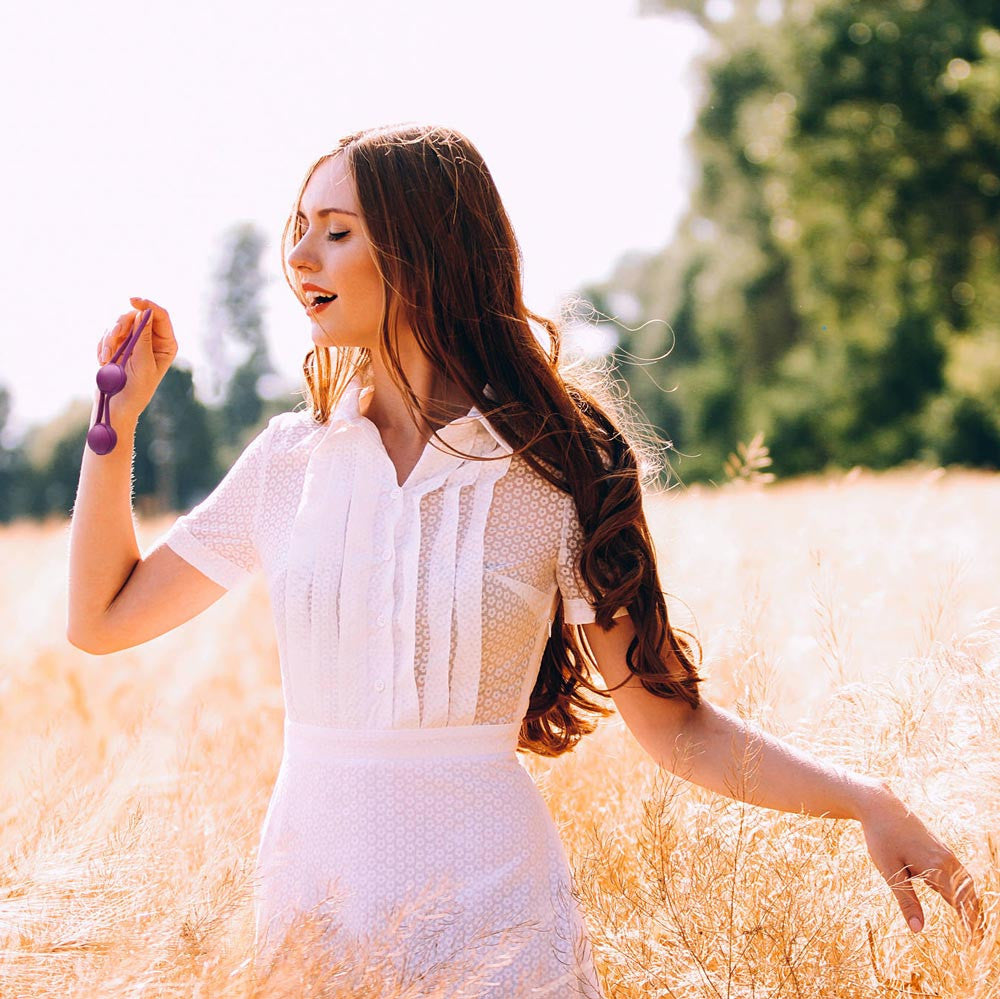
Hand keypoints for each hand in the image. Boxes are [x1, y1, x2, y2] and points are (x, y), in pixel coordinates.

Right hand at [95, 296, 177, 420]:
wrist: (117, 405)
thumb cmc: (136, 388)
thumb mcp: (141, 362)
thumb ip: (143, 337)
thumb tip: (145, 312)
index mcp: (166, 344)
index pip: (160, 316)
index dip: (148, 305)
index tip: (132, 301)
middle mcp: (152, 340)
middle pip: (136, 315)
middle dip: (122, 324)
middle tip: (114, 335)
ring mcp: (134, 341)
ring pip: (119, 323)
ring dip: (109, 338)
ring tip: (106, 358)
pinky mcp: (118, 345)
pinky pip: (108, 334)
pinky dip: (103, 345)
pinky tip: (103, 361)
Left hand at [857, 780, 981, 941]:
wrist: (880, 805)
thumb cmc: (881, 837)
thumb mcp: (889, 870)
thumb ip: (906, 901)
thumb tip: (918, 930)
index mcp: (936, 867)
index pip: (961, 903)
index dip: (970, 925)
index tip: (974, 944)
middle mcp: (946, 860)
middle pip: (969, 894)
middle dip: (974, 917)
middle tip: (975, 939)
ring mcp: (945, 852)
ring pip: (965, 883)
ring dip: (969, 903)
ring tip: (969, 925)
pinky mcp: (939, 848)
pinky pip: (957, 873)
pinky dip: (960, 889)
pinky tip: (952, 898)